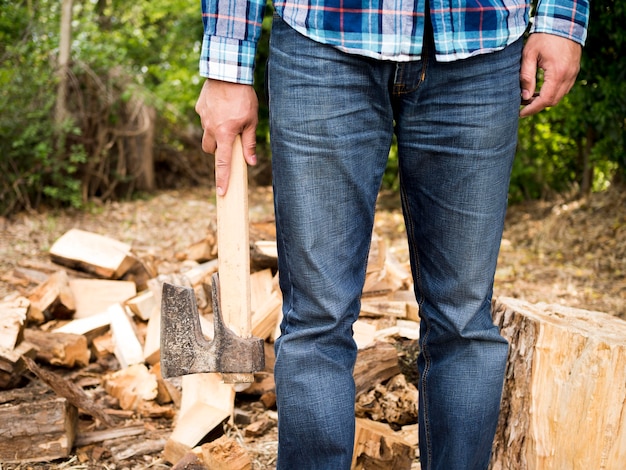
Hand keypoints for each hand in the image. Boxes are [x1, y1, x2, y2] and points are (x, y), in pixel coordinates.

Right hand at [195, 79, 258, 194]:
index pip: (222, 162)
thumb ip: (249, 143)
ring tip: (227, 120)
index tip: (221, 192)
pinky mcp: (199, 107)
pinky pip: (205, 117)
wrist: (227, 72)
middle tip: (228, 143)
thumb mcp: (252, 121)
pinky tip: (222, 106)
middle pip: (209, 149)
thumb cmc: (243, 97)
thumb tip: (251, 162)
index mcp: (225, 134)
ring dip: (215, 133)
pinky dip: (212, 117)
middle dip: (217, 151)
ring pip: (206, 133)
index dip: (223, 178)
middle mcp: (210, 128)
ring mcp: (203, 117)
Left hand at [519, 33, 581, 117]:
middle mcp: (569, 76)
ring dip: (545, 100)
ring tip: (529, 97)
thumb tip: (524, 97)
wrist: (563, 22)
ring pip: (560, 96)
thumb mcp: (529, 55)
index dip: (532, 109)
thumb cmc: (543, 37)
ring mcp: (574, 73)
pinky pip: (564, 88)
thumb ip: (526, 77)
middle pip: (553, 101)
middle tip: (522, 105)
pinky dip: (552, 92)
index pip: (545, 100)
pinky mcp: (575, 70)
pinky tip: (540, 89)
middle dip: (537, 106)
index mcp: (557, 73)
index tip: (520, 114)